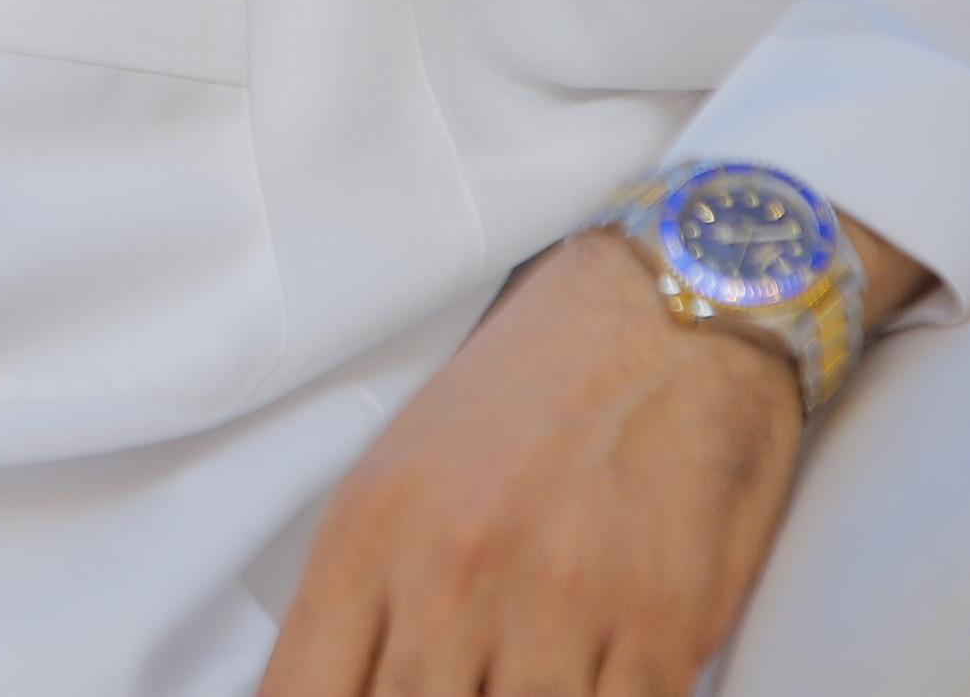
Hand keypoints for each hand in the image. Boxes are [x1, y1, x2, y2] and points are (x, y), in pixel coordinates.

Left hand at [255, 221, 930, 696]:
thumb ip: (357, 606)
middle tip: (450, 686)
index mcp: (371, 535)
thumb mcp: (397, 477)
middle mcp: (454, 573)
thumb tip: (332, 696)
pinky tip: (586, 688)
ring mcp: (559, 602)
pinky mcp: (662, 624)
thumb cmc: (525, 396)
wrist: (668, 311)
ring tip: (517, 681)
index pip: (302, 696)